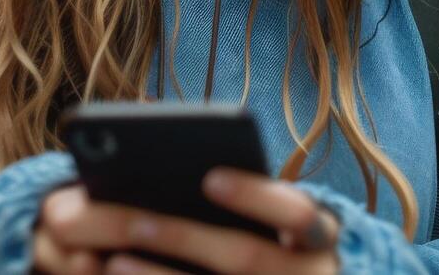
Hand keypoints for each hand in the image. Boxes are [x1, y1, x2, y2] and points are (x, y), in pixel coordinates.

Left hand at [33, 169, 338, 274]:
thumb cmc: (279, 240)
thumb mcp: (278, 220)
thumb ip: (248, 196)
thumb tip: (184, 174)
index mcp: (321, 237)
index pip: (297, 213)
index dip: (254, 196)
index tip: (209, 178)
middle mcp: (313, 274)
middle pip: (247, 258)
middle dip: (187, 238)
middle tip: (135, 223)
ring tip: (116, 260)